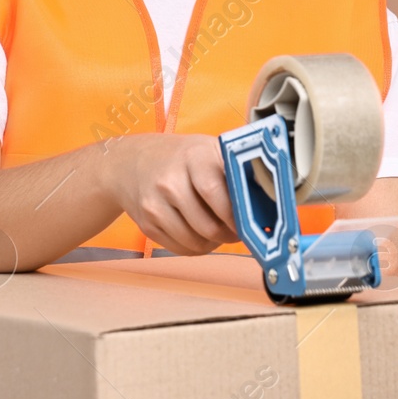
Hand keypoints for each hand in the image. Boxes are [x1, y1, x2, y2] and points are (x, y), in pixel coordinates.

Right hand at [97, 133, 238, 254]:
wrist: (131, 161)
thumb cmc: (181, 157)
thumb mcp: (208, 149)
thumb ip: (234, 169)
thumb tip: (267, 196)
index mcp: (193, 156)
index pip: (215, 192)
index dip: (234, 214)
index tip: (248, 222)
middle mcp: (170, 180)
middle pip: (207, 225)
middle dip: (229, 235)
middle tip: (238, 232)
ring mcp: (155, 204)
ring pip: (194, 242)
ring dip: (213, 244)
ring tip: (219, 232)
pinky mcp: (146, 225)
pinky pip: (180, 249)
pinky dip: (196, 247)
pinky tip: (200, 234)